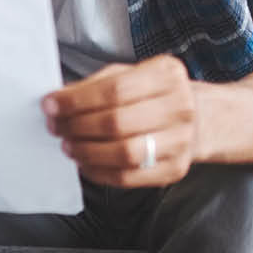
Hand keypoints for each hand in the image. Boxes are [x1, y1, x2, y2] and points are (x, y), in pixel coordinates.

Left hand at [43, 55, 199, 187]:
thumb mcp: (131, 75)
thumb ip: (96, 85)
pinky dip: (100, 172)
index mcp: (167, 75)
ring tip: (68, 145)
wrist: (201, 119)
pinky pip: (130, 177)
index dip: (77, 100)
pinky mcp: (175, 169)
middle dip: (77, 126)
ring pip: (124, 153)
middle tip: (56, 127)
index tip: (50, 105)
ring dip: (87, 151)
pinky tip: (86, 162)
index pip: (115, 89)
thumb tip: (58, 101)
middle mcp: (180, 107)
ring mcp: (180, 141)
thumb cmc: (156, 94)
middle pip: (118, 122)